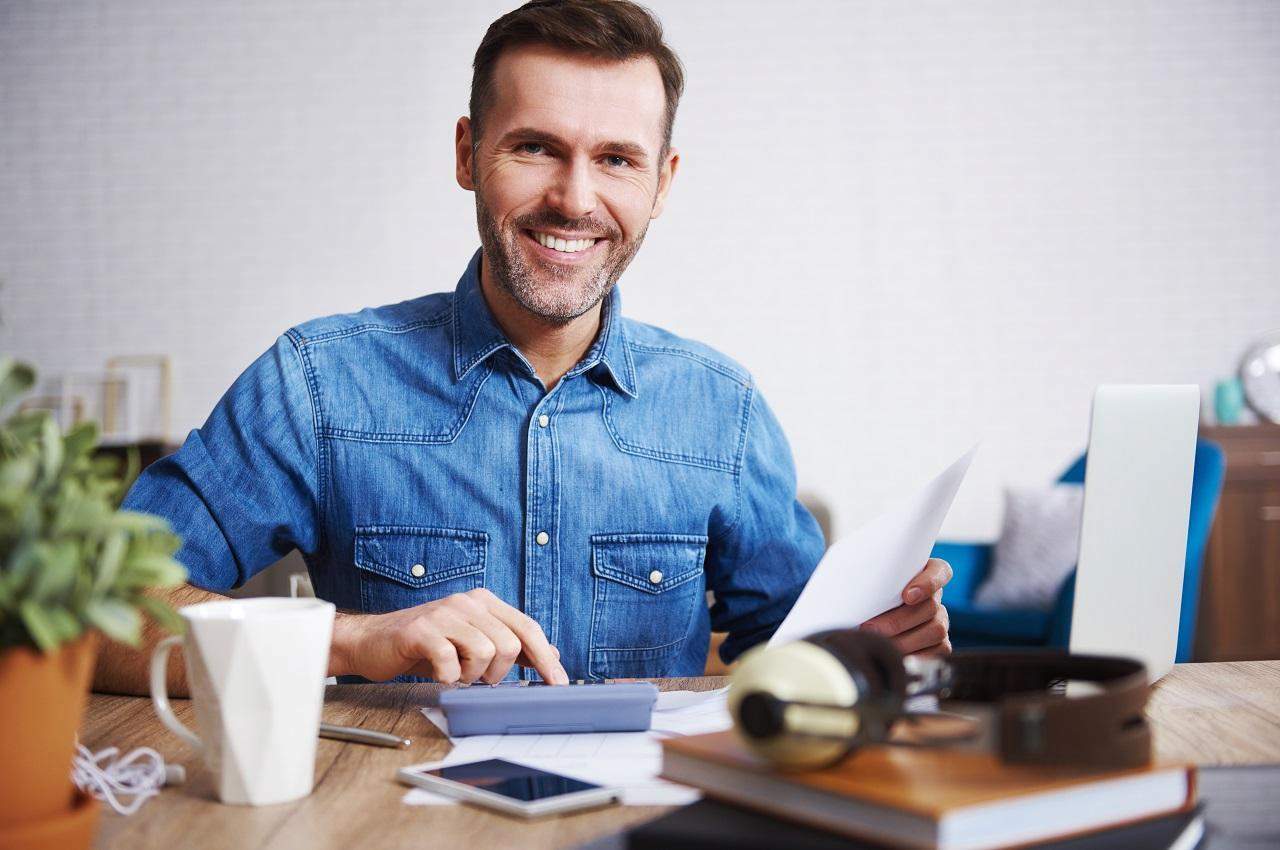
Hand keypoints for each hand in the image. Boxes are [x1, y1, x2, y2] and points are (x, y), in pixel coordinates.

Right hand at [329, 588, 568, 684]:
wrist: (373, 641)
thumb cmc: (425, 645)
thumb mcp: (471, 641)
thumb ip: (509, 644)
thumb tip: (550, 653)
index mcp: (484, 602)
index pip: (527, 628)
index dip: (546, 658)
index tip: (558, 683)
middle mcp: (468, 602)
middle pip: (510, 644)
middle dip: (499, 673)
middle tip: (478, 678)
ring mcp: (444, 614)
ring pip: (486, 653)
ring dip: (472, 676)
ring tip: (455, 673)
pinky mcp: (421, 630)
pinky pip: (451, 662)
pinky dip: (448, 677)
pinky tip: (439, 674)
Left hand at [859, 558, 952, 655]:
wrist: (862, 619)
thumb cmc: (864, 594)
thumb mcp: (867, 581)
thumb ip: (868, 580)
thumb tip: (850, 586)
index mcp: (926, 573)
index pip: (939, 572)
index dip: (927, 584)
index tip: (907, 596)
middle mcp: (936, 597)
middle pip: (931, 606)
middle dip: (898, 621)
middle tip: (872, 627)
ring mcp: (940, 621)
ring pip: (935, 630)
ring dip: (904, 640)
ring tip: (879, 644)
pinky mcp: (941, 645)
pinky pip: (937, 652)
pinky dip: (915, 656)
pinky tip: (895, 656)